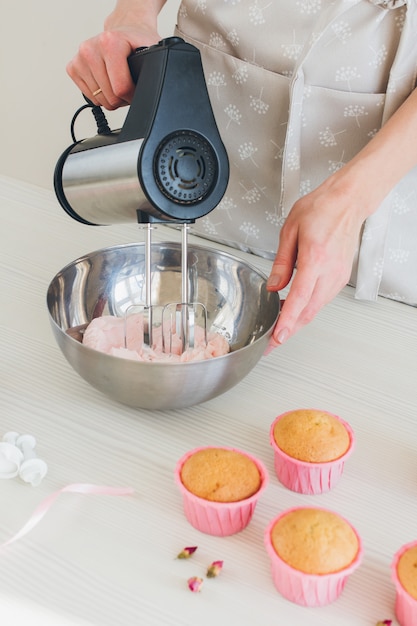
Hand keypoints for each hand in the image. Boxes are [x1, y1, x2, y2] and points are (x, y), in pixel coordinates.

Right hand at [66, 25, 159, 108]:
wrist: (125, 30)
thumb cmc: (136, 42)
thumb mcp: (152, 52)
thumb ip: (154, 69)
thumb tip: (152, 92)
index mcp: (109, 42)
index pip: (121, 88)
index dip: (132, 96)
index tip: (137, 89)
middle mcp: (90, 48)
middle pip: (110, 97)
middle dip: (122, 98)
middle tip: (128, 85)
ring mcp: (79, 58)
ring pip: (99, 100)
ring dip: (111, 97)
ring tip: (117, 82)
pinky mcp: (73, 68)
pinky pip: (90, 97)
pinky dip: (100, 96)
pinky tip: (106, 82)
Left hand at [265, 172, 368, 350]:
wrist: (347, 202)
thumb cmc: (321, 209)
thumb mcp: (290, 231)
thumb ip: (281, 262)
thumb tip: (274, 286)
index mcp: (315, 259)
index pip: (300, 298)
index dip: (287, 321)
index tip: (278, 337)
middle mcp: (330, 272)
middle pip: (309, 311)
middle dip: (289, 330)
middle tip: (272, 342)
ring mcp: (338, 276)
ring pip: (316, 308)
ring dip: (298, 319)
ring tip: (279, 325)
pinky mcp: (340, 277)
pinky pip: (322, 299)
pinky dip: (307, 308)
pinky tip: (295, 307)